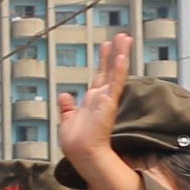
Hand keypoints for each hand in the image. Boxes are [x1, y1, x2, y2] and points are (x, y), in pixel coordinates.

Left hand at [57, 33, 131, 175]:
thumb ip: (67, 107)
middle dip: (115, 52)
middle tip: (122, 36)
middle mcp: (101, 97)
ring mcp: (106, 99)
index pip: (100, 75)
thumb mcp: (67, 120)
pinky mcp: (108, 103)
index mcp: (92, 100)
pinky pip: (115, 83)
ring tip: (125, 39)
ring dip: (120, 55)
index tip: (107, 45)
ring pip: (115, 72)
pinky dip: (119, 70)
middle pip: (110, 69)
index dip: (104, 60)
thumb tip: (64, 94)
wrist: (82, 153)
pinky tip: (122, 57)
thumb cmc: (76, 142)